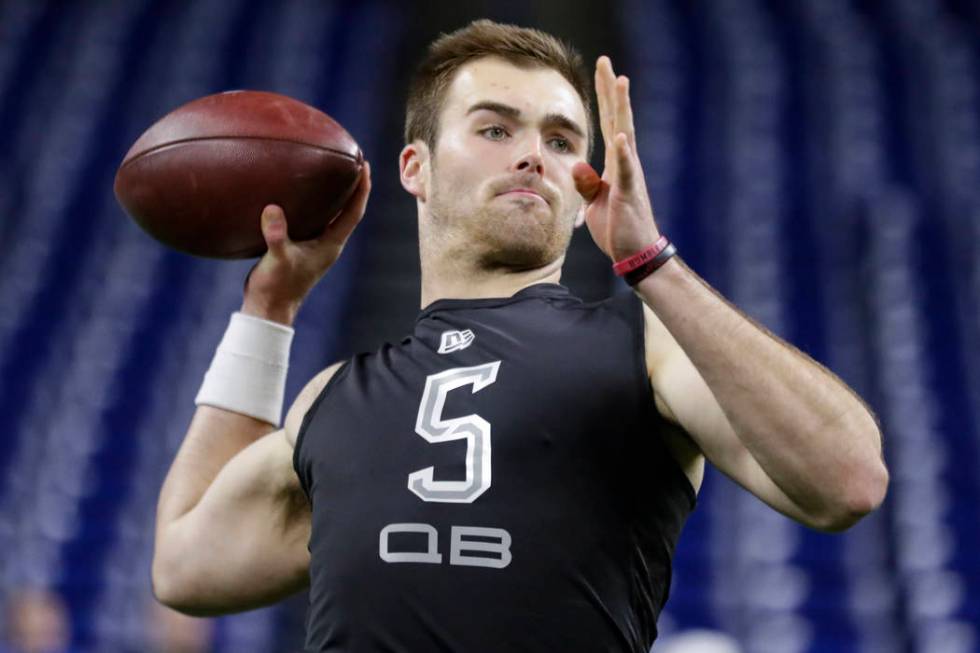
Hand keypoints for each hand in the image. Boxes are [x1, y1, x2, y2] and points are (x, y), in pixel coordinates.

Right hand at [241, 162, 371, 324]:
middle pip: (348, 211)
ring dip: (334, 195)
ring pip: (330, 215)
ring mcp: (315, 246)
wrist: (267, 309)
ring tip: (331, 170)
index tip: (365, 166)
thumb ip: (276, 236)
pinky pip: (312, 220)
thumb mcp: (277, 260)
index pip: (354, 213)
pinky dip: (311, 204)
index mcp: (331, 245)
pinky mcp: (300, 247)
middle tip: (353, 161)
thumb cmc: (276, 288)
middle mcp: (327, 244)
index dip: (362, 190)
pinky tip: (300, 191)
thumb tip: (273, 210)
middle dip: (353, 187)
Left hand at [572, 57, 659, 261]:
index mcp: (615, 162)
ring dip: (622, 109)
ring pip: (626, 135)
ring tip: (620, 82)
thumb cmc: (617, 227)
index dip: (603, 96)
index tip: (600, 69)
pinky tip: (622, 136)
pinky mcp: (630, 193)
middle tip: (605, 61)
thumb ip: (587, 183)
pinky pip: (627, 170)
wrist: (635, 253)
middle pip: (617, 119)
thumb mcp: (595, 202)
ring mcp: (630, 175)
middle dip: (610, 90)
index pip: (607, 122)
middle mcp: (625, 162)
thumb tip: (578, 164)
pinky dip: (624, 153)